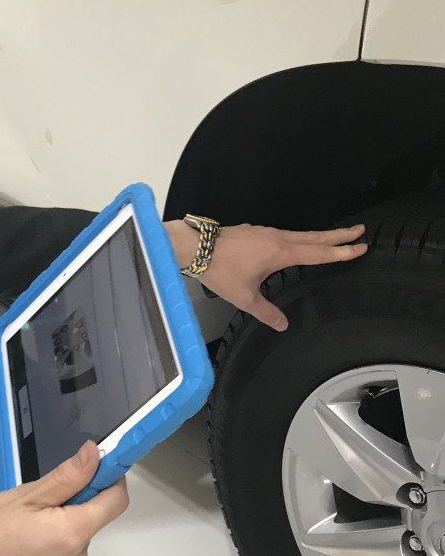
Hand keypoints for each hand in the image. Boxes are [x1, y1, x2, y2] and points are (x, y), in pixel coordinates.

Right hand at [0, 440, 128, 555]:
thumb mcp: (22, 497)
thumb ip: (66, 478)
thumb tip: (93, 456)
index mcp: (71, 534)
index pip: (116, 501)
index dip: (109, 478)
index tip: (94, 467)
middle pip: (92, 520)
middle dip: (71, 505)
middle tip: (33, 502)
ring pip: (74, 540)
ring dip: (58, 527)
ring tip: (20, 528)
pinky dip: (49, 547)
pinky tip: (20, 546)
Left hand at [166, 220, 366, 330]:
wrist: (196, 247)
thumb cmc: (219, 270)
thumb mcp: (244, 297)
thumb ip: (265, 312)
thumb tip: (282, 325)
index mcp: (280, 253)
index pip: (318, 253)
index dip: (340, 251)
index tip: (360, 246)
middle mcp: (277, 238)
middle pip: (315, 237)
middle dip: (339, 235)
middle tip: (360, 231)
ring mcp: (267, 232)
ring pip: (300, 234)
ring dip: (320, 235)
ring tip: (335, 236)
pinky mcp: (256, 231)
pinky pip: (285, 234)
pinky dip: (300, 236)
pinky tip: (298, 242)